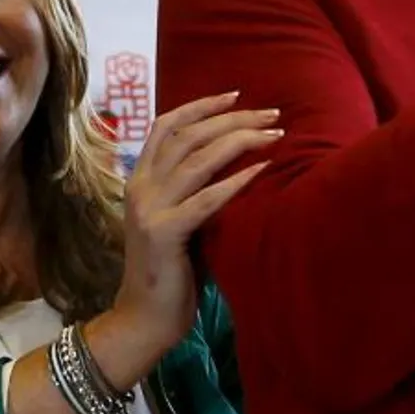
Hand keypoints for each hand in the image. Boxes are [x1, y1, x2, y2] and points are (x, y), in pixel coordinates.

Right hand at [110, 93, 279, 350]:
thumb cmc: (171, 272)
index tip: (235, 95)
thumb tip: (240, 163)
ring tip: (274, 134)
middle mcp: (141, 187)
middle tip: (271, 113)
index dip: (200, 106)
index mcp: (140, 180)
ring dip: (240, 141)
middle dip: (232, 119)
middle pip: (188, 136)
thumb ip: (195, 190)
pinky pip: (206, 200)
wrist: (144, 318)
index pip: (166, 126)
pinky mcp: (164, 234)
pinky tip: (261, 170)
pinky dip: (235, 182)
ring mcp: (149, 209)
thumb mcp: (180, 220)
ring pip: (197, 159)